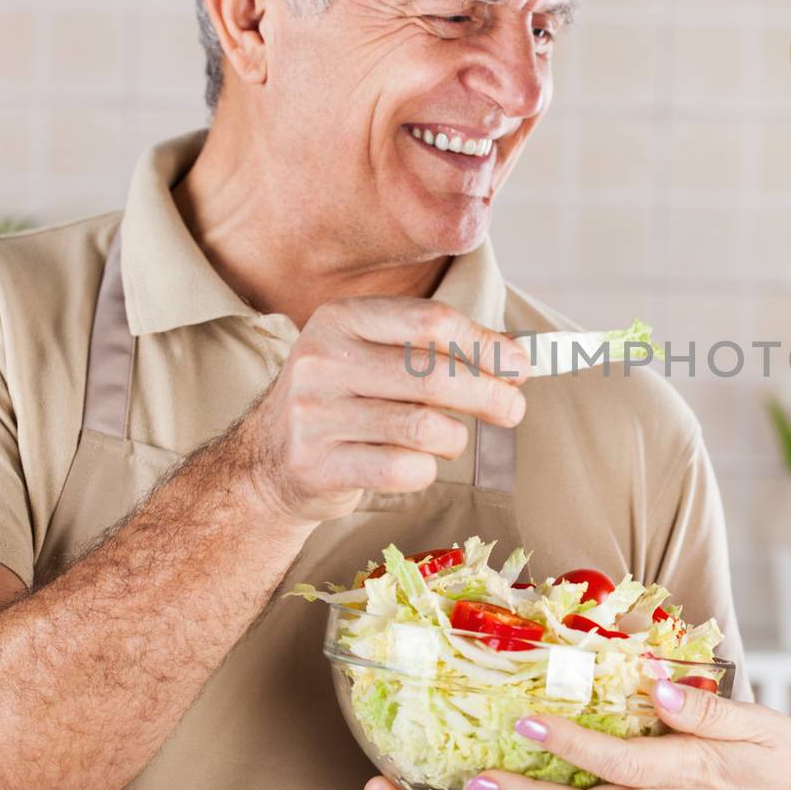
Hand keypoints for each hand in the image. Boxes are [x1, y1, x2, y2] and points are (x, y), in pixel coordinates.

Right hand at [227, 298, 529, 525]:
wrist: (269, 461)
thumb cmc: (347, 400)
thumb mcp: (377, 357)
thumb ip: (438, 351)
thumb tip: (517, 359)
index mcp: (342, 318)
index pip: (431, 322)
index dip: (486, 346)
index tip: (520, 367)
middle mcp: (322, 360)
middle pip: (432, 375)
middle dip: (488, 395)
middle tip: (514, 410)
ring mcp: (313, 414)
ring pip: (422, 427)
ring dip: (454, 438)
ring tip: (451, 439)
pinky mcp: (316, 465)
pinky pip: (401, 469)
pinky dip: (425, 470)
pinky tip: (417, 464)